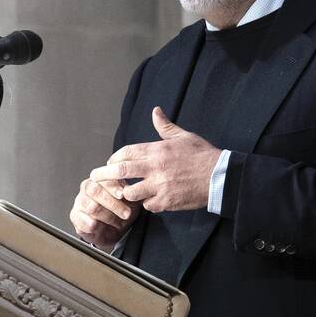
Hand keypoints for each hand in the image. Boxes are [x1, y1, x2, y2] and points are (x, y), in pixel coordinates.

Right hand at [70, 177, 139, 251]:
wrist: (115, 230)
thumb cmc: (123, 211)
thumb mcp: (131, 200)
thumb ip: (129, 192)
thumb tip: (130, 190)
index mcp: (101, 179)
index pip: (103, 178)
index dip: (113, 187)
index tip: (122, 194)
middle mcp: (88, 187)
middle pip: (95, 191)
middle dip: (113, 204)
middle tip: (126, 213)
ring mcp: (79, 201)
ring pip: (91, 207)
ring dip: (108, 217)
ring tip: (117, 222)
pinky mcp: (75, 216)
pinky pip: (83, 221)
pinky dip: (95, 226)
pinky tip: (102, 226)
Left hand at [89, 106, 220, 213]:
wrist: (220, 176)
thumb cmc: (203, 154)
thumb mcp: (184, 136)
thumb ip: (165, 126)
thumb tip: (155, 111)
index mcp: (157, 150)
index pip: (126, 152)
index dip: (114, 158)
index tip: (109, 162)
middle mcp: (155, 168)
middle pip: (121, 171)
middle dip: (104, 175)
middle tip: (95, 178)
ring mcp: (159, 186)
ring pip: (130, 193)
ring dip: (127, 193)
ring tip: (126, 192)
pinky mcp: (167, 202)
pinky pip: (148, 205)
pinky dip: (147, 204)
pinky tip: (150, 200)